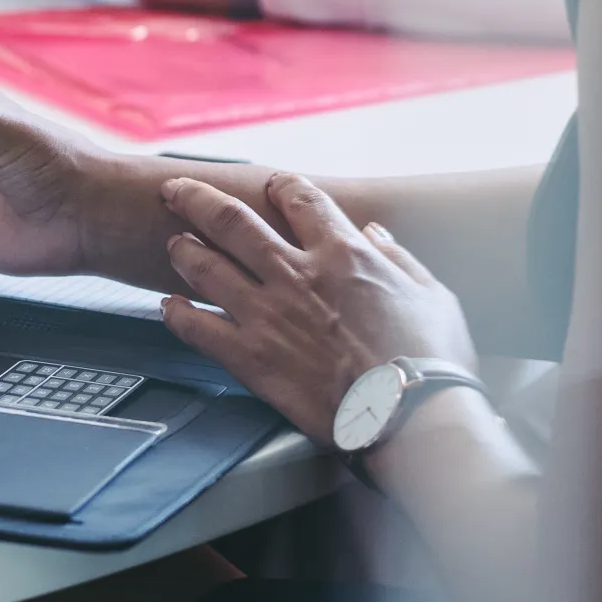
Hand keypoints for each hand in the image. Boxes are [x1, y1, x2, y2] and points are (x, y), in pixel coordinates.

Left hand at [155, 172, 479, 442]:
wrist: (412, 418)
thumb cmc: (432, 360)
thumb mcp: (431, 295)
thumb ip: (398, 258)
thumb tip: (375, 233)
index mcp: (343, 253)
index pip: (300, 198)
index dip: (280, 185)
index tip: (270, 183)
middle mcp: (296, 274)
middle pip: (230, 220)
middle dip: (196, 199)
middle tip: (174, 191)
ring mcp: (267, 315)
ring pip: (204, 266)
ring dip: (183, 250)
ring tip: (174, 244)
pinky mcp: (251, 358)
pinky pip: (198, 329)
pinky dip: (178, 315)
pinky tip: (169, 308)